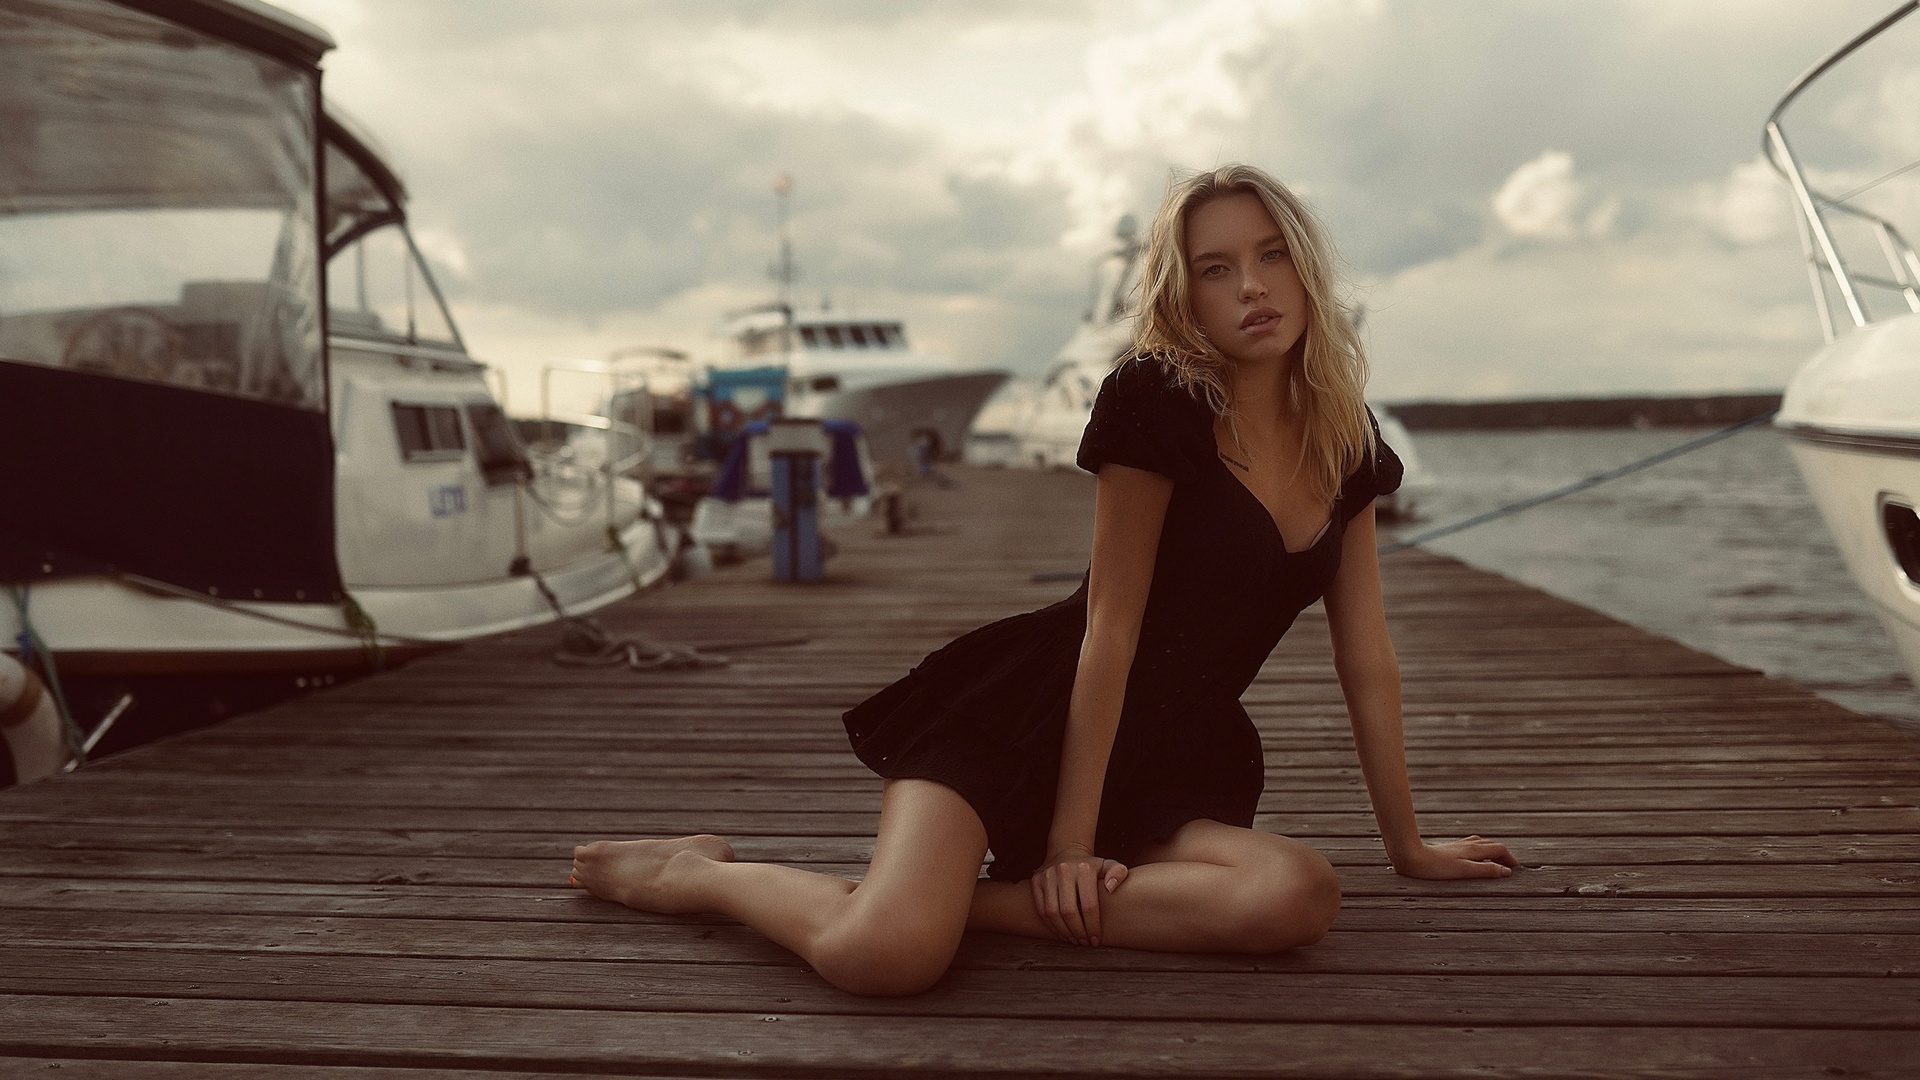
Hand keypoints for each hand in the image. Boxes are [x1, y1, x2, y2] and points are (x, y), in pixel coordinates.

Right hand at [1028, 844, 1128, 945]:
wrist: (1066, 852)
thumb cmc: (1092, 867)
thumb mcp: (1109, 865)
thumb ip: (1119, 873)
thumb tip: (1111, 888)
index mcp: (1084, 868)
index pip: (1088, 905)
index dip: (1092, 926)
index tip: (1096, 939)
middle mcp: (1064, 870)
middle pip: (1068, 911)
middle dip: (1078, 931)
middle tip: (1084, 942)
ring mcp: (1047, 875)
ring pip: (1052, 912)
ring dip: (1063, 931)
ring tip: (1074, 940)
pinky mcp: (1036, 881)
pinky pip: (1041, 910)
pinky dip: (1051, 926)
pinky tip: (1062, 933)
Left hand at [1393, 835, 1519, 879]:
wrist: (1411, 857)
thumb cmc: (1437, 867)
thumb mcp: (1465, 871)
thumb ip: (1486, 871)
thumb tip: (1507, 871)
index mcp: (1474, 850)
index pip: (1499, 849)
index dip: (1510, 858)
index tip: (1517, 869)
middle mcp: (1467, 845)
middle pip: (1491, 845)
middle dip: (1503, 854)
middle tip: (1510, 866)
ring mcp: (1457, 846)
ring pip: (1480, 844)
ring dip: (1491, 851)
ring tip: (1495, 860)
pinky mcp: (1448, 849)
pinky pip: (1470, 845)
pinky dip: (1479, 850)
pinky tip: (1471, 854)